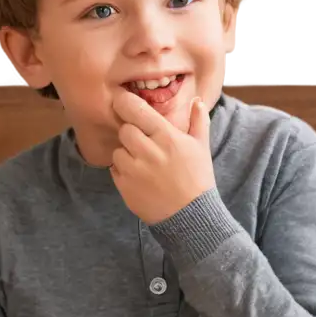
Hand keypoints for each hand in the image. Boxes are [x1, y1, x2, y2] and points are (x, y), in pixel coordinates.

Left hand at [109, 91, 214, 223]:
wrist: (190, 215)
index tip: (121, 101)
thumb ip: (198, 121)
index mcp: (167, 137)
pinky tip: (139, 177)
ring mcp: (134, 170)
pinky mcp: (124, 186)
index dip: (124, 103)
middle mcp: (148, 151)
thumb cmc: (197, 178)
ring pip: (117, 150)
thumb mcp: (201, 147)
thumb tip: (196, 100)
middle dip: (130, 134)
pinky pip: (114, 169)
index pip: (136, 110)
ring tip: (143, 164)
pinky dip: (122, 171)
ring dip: (126, 154)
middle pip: (124, 130)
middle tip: (142, 143)